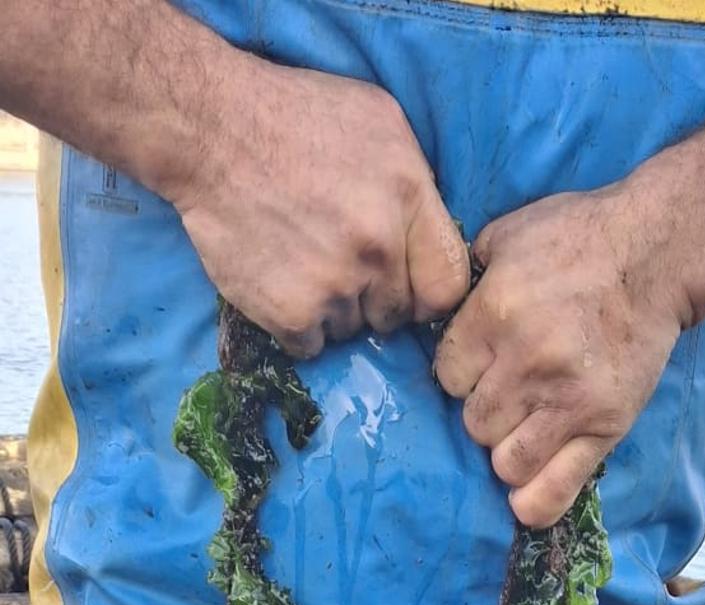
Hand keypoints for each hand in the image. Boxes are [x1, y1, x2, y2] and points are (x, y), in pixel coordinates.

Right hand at [173, 56, 469, 357]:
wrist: (211, 129)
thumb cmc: (295, 114)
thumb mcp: (379, 122)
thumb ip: (415, 186)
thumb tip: (429, 239)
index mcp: (409, 199)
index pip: (448, 286)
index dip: (427, 291)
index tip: (408, 285)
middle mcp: (379, 248)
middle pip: (397, 314)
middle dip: (374, 296)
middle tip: (338, 261)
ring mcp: (336, 286)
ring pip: (352, 329)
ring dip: (332, 308)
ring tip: (302, 261)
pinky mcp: (291, 314)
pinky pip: (311, 345)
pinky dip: (296, 324)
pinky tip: (279, 282)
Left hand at [435, 182, 690, 527]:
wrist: (656, 253)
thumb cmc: (579, 238)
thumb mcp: (508, 236)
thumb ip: (469, 282)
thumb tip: (438, 317)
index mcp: (496, 313)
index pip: (449, 378)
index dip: (463, 375)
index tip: (483, 366)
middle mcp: (527, 363)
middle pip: (475, 424)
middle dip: (487, 412)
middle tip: (512, 394)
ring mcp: (567, 402)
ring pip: (507, 463)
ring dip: (510, 453)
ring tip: (527, 430)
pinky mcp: (604, 428)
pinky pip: (554, 490)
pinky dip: (534, 502)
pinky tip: (526, 495)